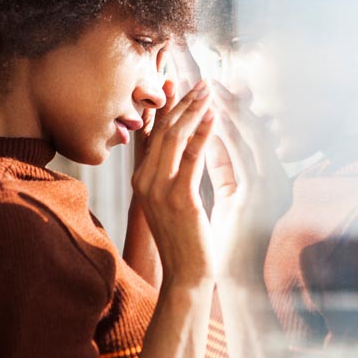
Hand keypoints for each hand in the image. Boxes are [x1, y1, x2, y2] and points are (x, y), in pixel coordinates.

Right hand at [131, 80, 215, 285]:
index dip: (169, 106)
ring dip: (194, 110)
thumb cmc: (185, 240)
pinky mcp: (179, 198)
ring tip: (210, 91)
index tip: (182, 83)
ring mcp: (158, 190)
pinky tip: (215, 116)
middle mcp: (144, 181)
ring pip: (175, 137)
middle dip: (184, 101)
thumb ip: (173, 174)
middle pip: (163, 130)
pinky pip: (192, 157)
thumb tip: (185, 146)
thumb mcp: (171, 202)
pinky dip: (204, 132)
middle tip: (202, 81)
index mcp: (142, 180)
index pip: (154, 134)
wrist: (186, 277)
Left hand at [205, 81, 291, 282]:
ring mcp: (272, 185)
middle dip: (229, 101)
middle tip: (208, 77)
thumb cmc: (226, 240)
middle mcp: (277, 177)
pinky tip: (213, 117)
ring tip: (210, 88)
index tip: (210, 87)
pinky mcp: (261, 195)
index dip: (230, 108)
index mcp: (269, 177)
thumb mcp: (225, 193)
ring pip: (252, 135)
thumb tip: (206, 136)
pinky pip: (244, 156)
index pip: (250, 134)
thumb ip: (221, 165)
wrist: (233, 277)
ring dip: (229, 109)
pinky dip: (228, 134)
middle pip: (254, 128)